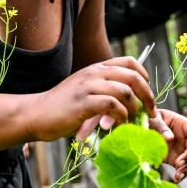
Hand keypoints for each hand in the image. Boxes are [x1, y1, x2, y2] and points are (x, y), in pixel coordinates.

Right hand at [30, 56, 157, 141]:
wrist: (36, 114)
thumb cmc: (62, 109)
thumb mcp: (86, 93)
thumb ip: (106, 93)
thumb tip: (134, 105)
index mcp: (96, 68)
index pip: (130, 62)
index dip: (144, 77)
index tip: (146, 96)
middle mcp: (93, 73)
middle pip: (133, 76)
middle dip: (148, 96)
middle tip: (150, 113)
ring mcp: (88, 86)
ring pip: (125, 91)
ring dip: (134, 109)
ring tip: (130, 122)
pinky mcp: (83, 102)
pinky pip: (112, 105)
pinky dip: (120, 117)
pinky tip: (117, 125)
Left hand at [147, 109, 186, 182]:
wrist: (143, 130)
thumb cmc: (150, 119)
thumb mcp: (154, 119)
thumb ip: (161, 127)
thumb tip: (170, 138)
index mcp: (183, 125)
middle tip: (178, 163)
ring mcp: (183, 150)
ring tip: (178, 175)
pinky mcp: (177, 160)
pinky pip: (184, 168)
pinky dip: (182, 174)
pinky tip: (177, 179)